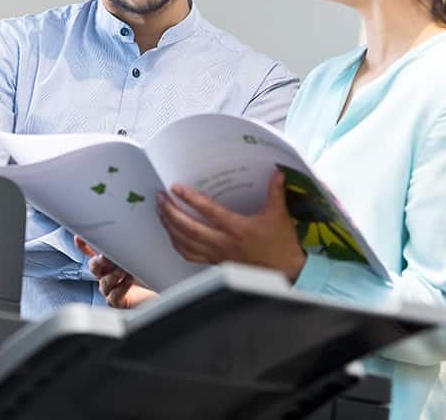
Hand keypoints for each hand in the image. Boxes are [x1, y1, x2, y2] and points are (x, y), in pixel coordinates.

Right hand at [74, 235, 157, 308]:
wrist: (162, 289)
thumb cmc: (153, 271)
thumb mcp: (141, 251)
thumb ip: (133, 241)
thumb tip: (133, 225)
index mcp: (113, 260)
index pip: (94, 252)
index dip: (84, 245)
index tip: (79, 237)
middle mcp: (110, 274)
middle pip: (94, 266)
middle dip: (98, 261)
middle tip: (106, 257)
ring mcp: (113, 288)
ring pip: (103, 282)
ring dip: (112, 276)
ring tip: (125, 271)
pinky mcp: (119, 301)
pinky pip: (112, 297)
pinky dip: (119, 289)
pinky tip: (128, 282)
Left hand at [156, 169, 306, 282]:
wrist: (285, 272)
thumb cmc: (281, 245)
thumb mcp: (279, 215)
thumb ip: (276, 192)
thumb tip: (277, 172)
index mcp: (237, 229)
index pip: (209, 212)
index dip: (190, 199)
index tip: (176, 188)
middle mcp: (223, 243)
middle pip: (189, 229)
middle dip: (171, 213)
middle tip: (160, 198)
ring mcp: (217, 255)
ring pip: (185, 243)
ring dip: (170, 227)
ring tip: (160, 212)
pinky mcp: (215, 263)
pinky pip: (190, 255)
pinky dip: (177, 244)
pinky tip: (171, 234)